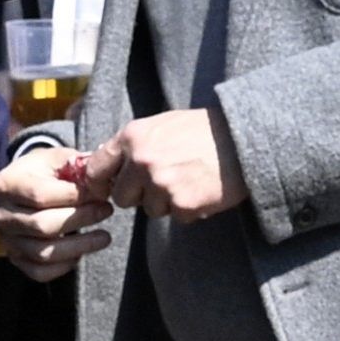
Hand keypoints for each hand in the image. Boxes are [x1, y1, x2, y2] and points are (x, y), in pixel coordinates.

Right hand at [0, 142, 109, 281]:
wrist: (23, 188)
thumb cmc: (44, 172)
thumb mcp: (57, 158)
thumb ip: (78, 167)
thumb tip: (103, 184)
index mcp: (6, 184)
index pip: (40, 195)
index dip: (74, 196)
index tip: (100, 193)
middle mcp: (1, 214)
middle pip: (43, 226)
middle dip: (81, 219)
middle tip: (106, 210)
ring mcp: (7, 239)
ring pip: (43, 253)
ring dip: (80, 246)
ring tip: (104, 236)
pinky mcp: (16, 258)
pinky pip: (39, 272)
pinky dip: (64, 266)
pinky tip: (81, 252)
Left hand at [64, 106, 243, 221]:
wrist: (243, 139)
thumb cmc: (203, 129)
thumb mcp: (161, 124)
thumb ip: (133, 143)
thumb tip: (104, 163)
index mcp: (133, 136)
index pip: (96, 168)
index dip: (100, 183)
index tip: (107, 189)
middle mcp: (141, 160)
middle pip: (122, 197)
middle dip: (139, 195)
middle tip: (163, 183)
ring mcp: (161, 183)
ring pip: (150, 209)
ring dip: (167, 202)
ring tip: (189, 181)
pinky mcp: (182, 203)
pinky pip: (176, 216)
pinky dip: (189, 208)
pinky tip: (202, 189)